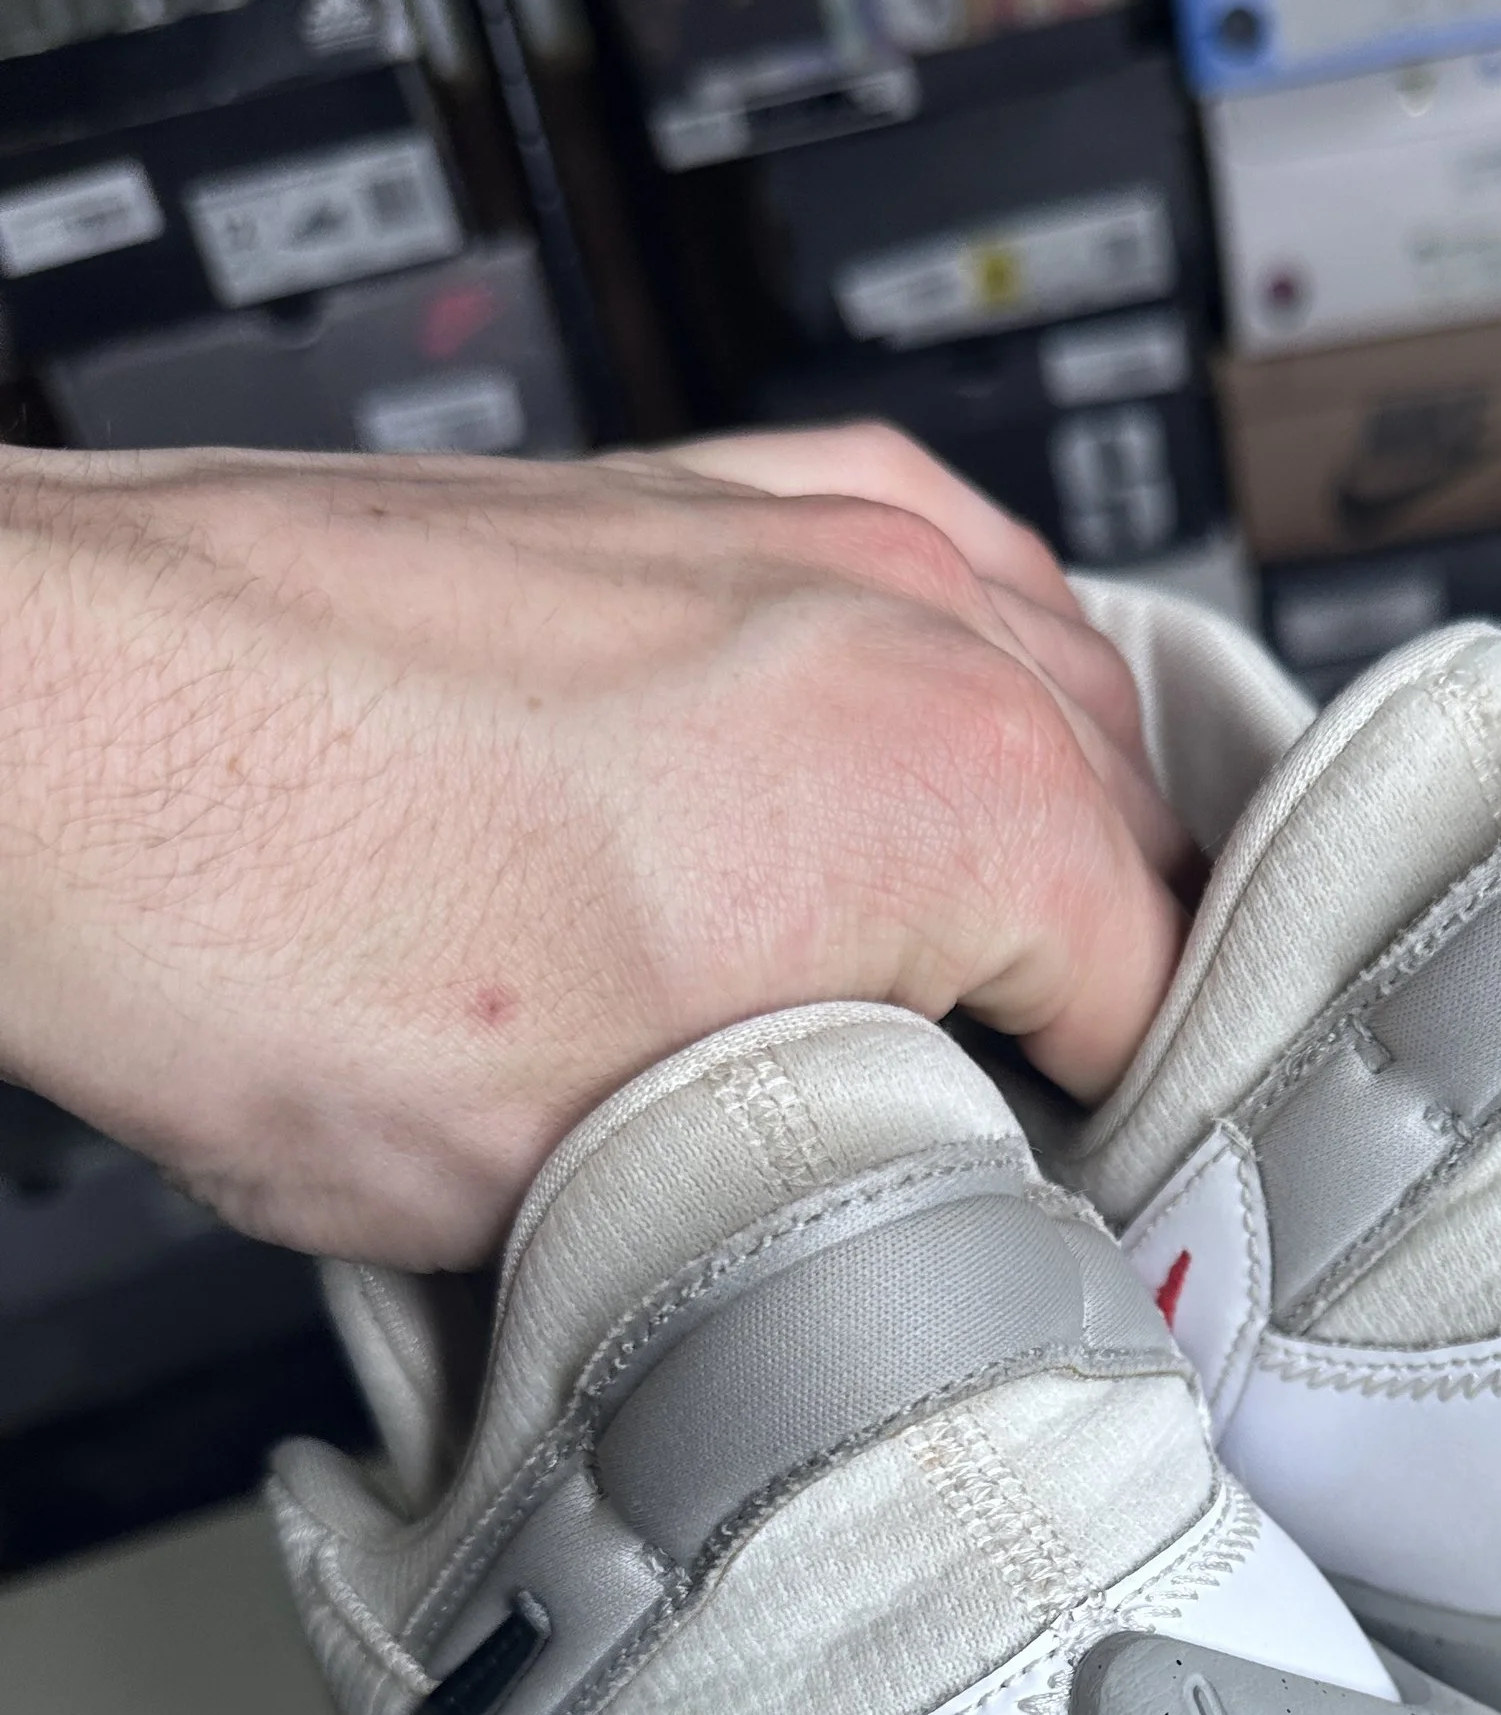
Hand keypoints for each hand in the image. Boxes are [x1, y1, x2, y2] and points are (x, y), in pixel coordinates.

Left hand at [0, 427, 1189, 1268]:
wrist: (33, 730)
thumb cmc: (259, 924)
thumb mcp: (611, 1188)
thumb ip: (828, 1182)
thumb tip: (900, 1216)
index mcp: (949, 795)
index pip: (1172, 1000)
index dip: (1135, 1140)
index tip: (1083, 1209)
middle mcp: (909, 627)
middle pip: (1140, 839)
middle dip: (1095, 988)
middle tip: (1016, 1127)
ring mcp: (799, 534)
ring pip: (1052, 688)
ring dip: (1046, 832)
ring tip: (968, 964)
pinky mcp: (689, 498)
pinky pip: (922, 564)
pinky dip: (949, 675)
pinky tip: (904, 748)